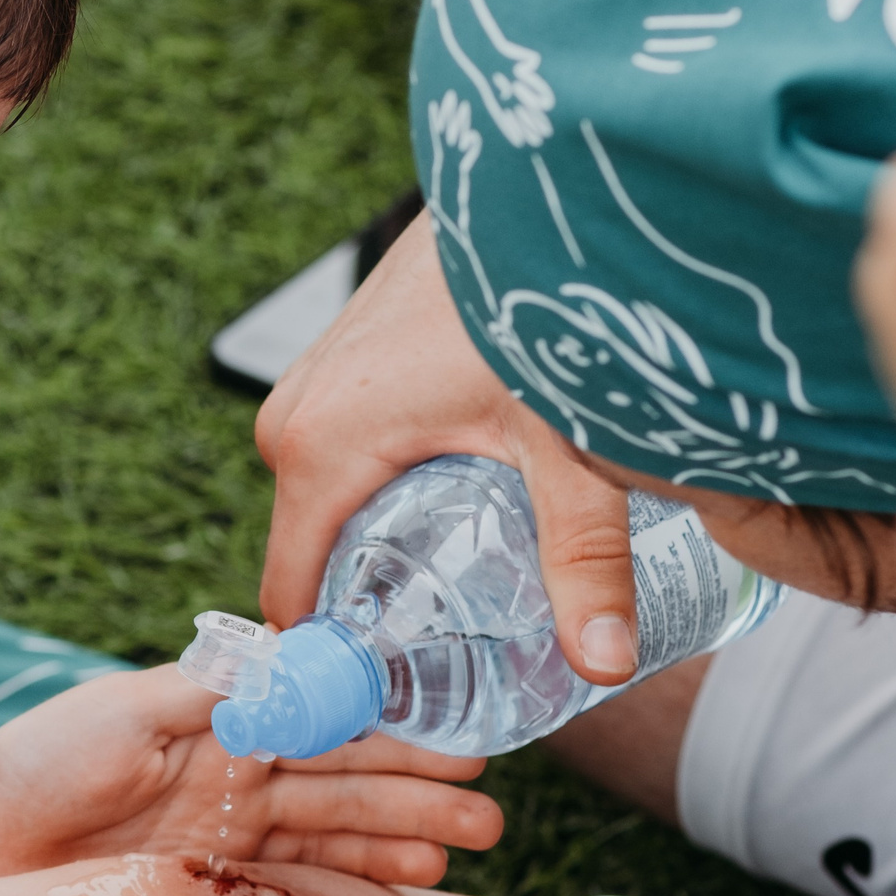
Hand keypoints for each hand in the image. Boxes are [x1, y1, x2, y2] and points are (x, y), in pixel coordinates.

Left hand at [0, 666, 501, 884]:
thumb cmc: (39, 762)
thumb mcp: (125, 712)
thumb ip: (208, 693)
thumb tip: (285, 657)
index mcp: (222, 718)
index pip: (324, 719)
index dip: (391, 731)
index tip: (456, 739)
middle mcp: (236, 772)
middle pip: (344, 779)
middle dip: (418, 793)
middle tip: (490, 811)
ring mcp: (229, 830)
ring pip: (335, 832)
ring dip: (402, 839)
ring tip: (466, 853)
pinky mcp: (212, 885)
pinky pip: (300, 881)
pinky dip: (355, 881)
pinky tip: (409, 886)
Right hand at [255, 211, 643, 684]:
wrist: (538, 184)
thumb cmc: (538, 298)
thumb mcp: (567, 445)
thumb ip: (585, 556)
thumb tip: (605, 663)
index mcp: (321, 448)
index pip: (290, 597)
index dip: (333, 666)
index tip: (389, 712)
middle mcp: (300, 415)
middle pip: (320, 557)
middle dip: (379, 615)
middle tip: (462, 664)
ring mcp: (319, 381)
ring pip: (340, 505)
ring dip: (393, 552)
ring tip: (475, 598)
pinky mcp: (350, 358)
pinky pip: (355, 457)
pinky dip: (400, 494)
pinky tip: (473, 515)